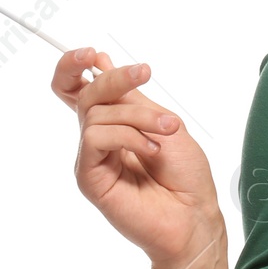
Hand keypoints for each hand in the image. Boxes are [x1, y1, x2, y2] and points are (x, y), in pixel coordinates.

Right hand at [52, 47, 223, 268]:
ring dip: (138, 116)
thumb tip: (100, 62)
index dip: (72, 67)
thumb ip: (130, 97)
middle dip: (114, 78)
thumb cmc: (186, 175)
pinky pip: (96, 139)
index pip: (76, 89)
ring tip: (167, 131)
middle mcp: (98, 139)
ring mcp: (92, 158)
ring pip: (95, 114)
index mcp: (114, 123)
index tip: (91, 52)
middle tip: (145, 72)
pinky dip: (129, 137)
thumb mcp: (162, 122)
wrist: (195, 216)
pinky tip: (152, 151)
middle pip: (85, 94)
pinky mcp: (89, 178)